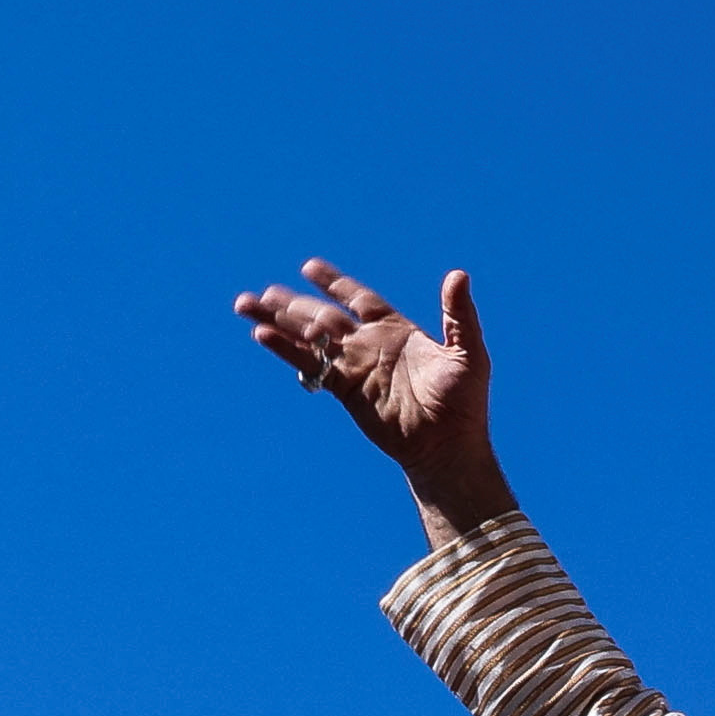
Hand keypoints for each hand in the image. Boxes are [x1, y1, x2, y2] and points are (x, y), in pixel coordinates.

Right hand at [232, 260, 516, 544]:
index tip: (309, 268)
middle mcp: (370, 345)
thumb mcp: (467, 353)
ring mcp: (355, 368)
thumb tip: (459, 275)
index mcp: (396, 330)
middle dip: (292, 303)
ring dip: (279, 322)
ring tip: (246, 305)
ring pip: (309, 338)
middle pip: (323, 315)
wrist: (447, 447)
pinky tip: (262, 336)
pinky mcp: (345, 390)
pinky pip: (311, 366)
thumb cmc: (464, 404)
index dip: (334, 283)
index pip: (359, 299)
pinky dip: (286, 350)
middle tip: (264, 291)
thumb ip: (458, 314)